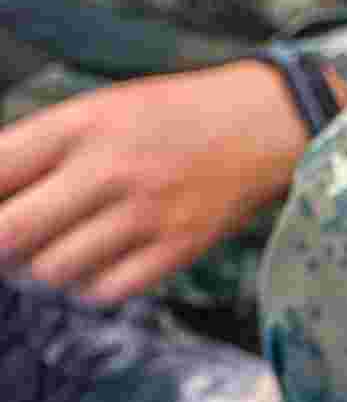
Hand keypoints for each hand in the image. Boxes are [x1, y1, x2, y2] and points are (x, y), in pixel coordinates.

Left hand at [0, 62, 308, 301]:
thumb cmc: (170, 117)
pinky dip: (87, 286)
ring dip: (40, 268)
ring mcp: (148, 211)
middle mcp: (110, 168)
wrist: (264, 122)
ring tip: (54, 251)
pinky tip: (95, 264)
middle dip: (0, 244)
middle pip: (10, 232)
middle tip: (11, 240)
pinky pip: (106, 290)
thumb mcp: (99, 110)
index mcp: (81, 125)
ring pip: (53, 270)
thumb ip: (39, 150)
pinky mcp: (180, 245)